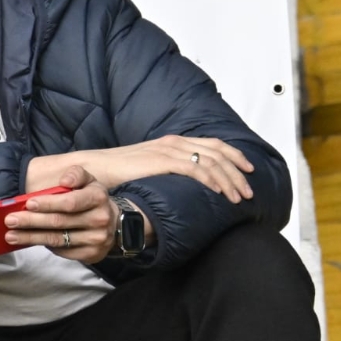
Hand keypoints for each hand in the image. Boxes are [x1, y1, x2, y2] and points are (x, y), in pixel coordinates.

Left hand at [3, 166, 116, 263]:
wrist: (113, 222)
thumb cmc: (91, 198)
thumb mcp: (87, 181)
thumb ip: (76, 174)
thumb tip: (65, 180)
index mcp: (98, 197)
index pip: (69, 203)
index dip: (48, 204)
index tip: (28, 204)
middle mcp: (100, 219)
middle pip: (59, 222)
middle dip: (31, 221)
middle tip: (10, 220)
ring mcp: (97, 239)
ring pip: (57, 240)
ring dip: (31, 237)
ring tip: (10, 235)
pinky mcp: (92, 254)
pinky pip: (62, 251)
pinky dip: (44, 246)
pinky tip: (29, 241)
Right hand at [27, 135, 253, 203]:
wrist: (90, 170)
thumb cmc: (112, 175)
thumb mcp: (144, 170)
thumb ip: (163, 173)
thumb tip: (179, 187)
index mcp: (170, 143)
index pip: (211, 144)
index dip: (234, 156)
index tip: (248, 171)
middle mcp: (172, 143)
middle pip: (218, 151)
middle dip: (238, 171)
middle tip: (249, 189)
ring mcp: (167, 151)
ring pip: (211, 162)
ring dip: (229, 180)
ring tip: (239, 197)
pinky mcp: (161, 162)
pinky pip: (195, 170)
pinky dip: (212, 181)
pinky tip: (220, 194)